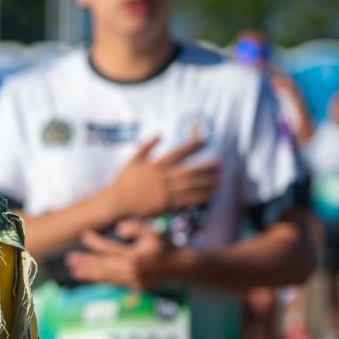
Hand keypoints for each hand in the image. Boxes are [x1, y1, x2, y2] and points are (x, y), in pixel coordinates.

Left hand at [65, 218, 185, 289]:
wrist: (183, 268)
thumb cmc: (167, 247)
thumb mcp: (154, 232)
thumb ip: (135, 227)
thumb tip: (118, 227)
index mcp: (135, 256)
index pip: (109, 248)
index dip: (95, 242)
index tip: (84, 235)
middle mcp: (132, 270)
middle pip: (103, 265)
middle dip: (85, 262)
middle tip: (69, 259)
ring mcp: (132, 281)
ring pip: (106, 277)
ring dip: (89, 274)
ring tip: (74, 271)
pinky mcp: (135, 287)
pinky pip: (114, 283)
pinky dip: (101, 280)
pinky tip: (91, 277)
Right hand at [105, 136, 219, 219]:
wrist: (117, 202)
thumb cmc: (123, 181)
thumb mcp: (132, 160)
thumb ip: (147, 146)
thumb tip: (159, 134)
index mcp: (155, 165)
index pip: (178, 152)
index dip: (192, 145)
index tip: (205, 140)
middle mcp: (163, 177)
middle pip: (190, 170)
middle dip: (206, 167)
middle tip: (220, 164)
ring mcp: (165, 191)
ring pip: (191, 186)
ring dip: (207, 183)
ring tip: (220, 179)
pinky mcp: (166, 204)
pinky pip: (186, 200)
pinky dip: (199, 197)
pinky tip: (209, 195)